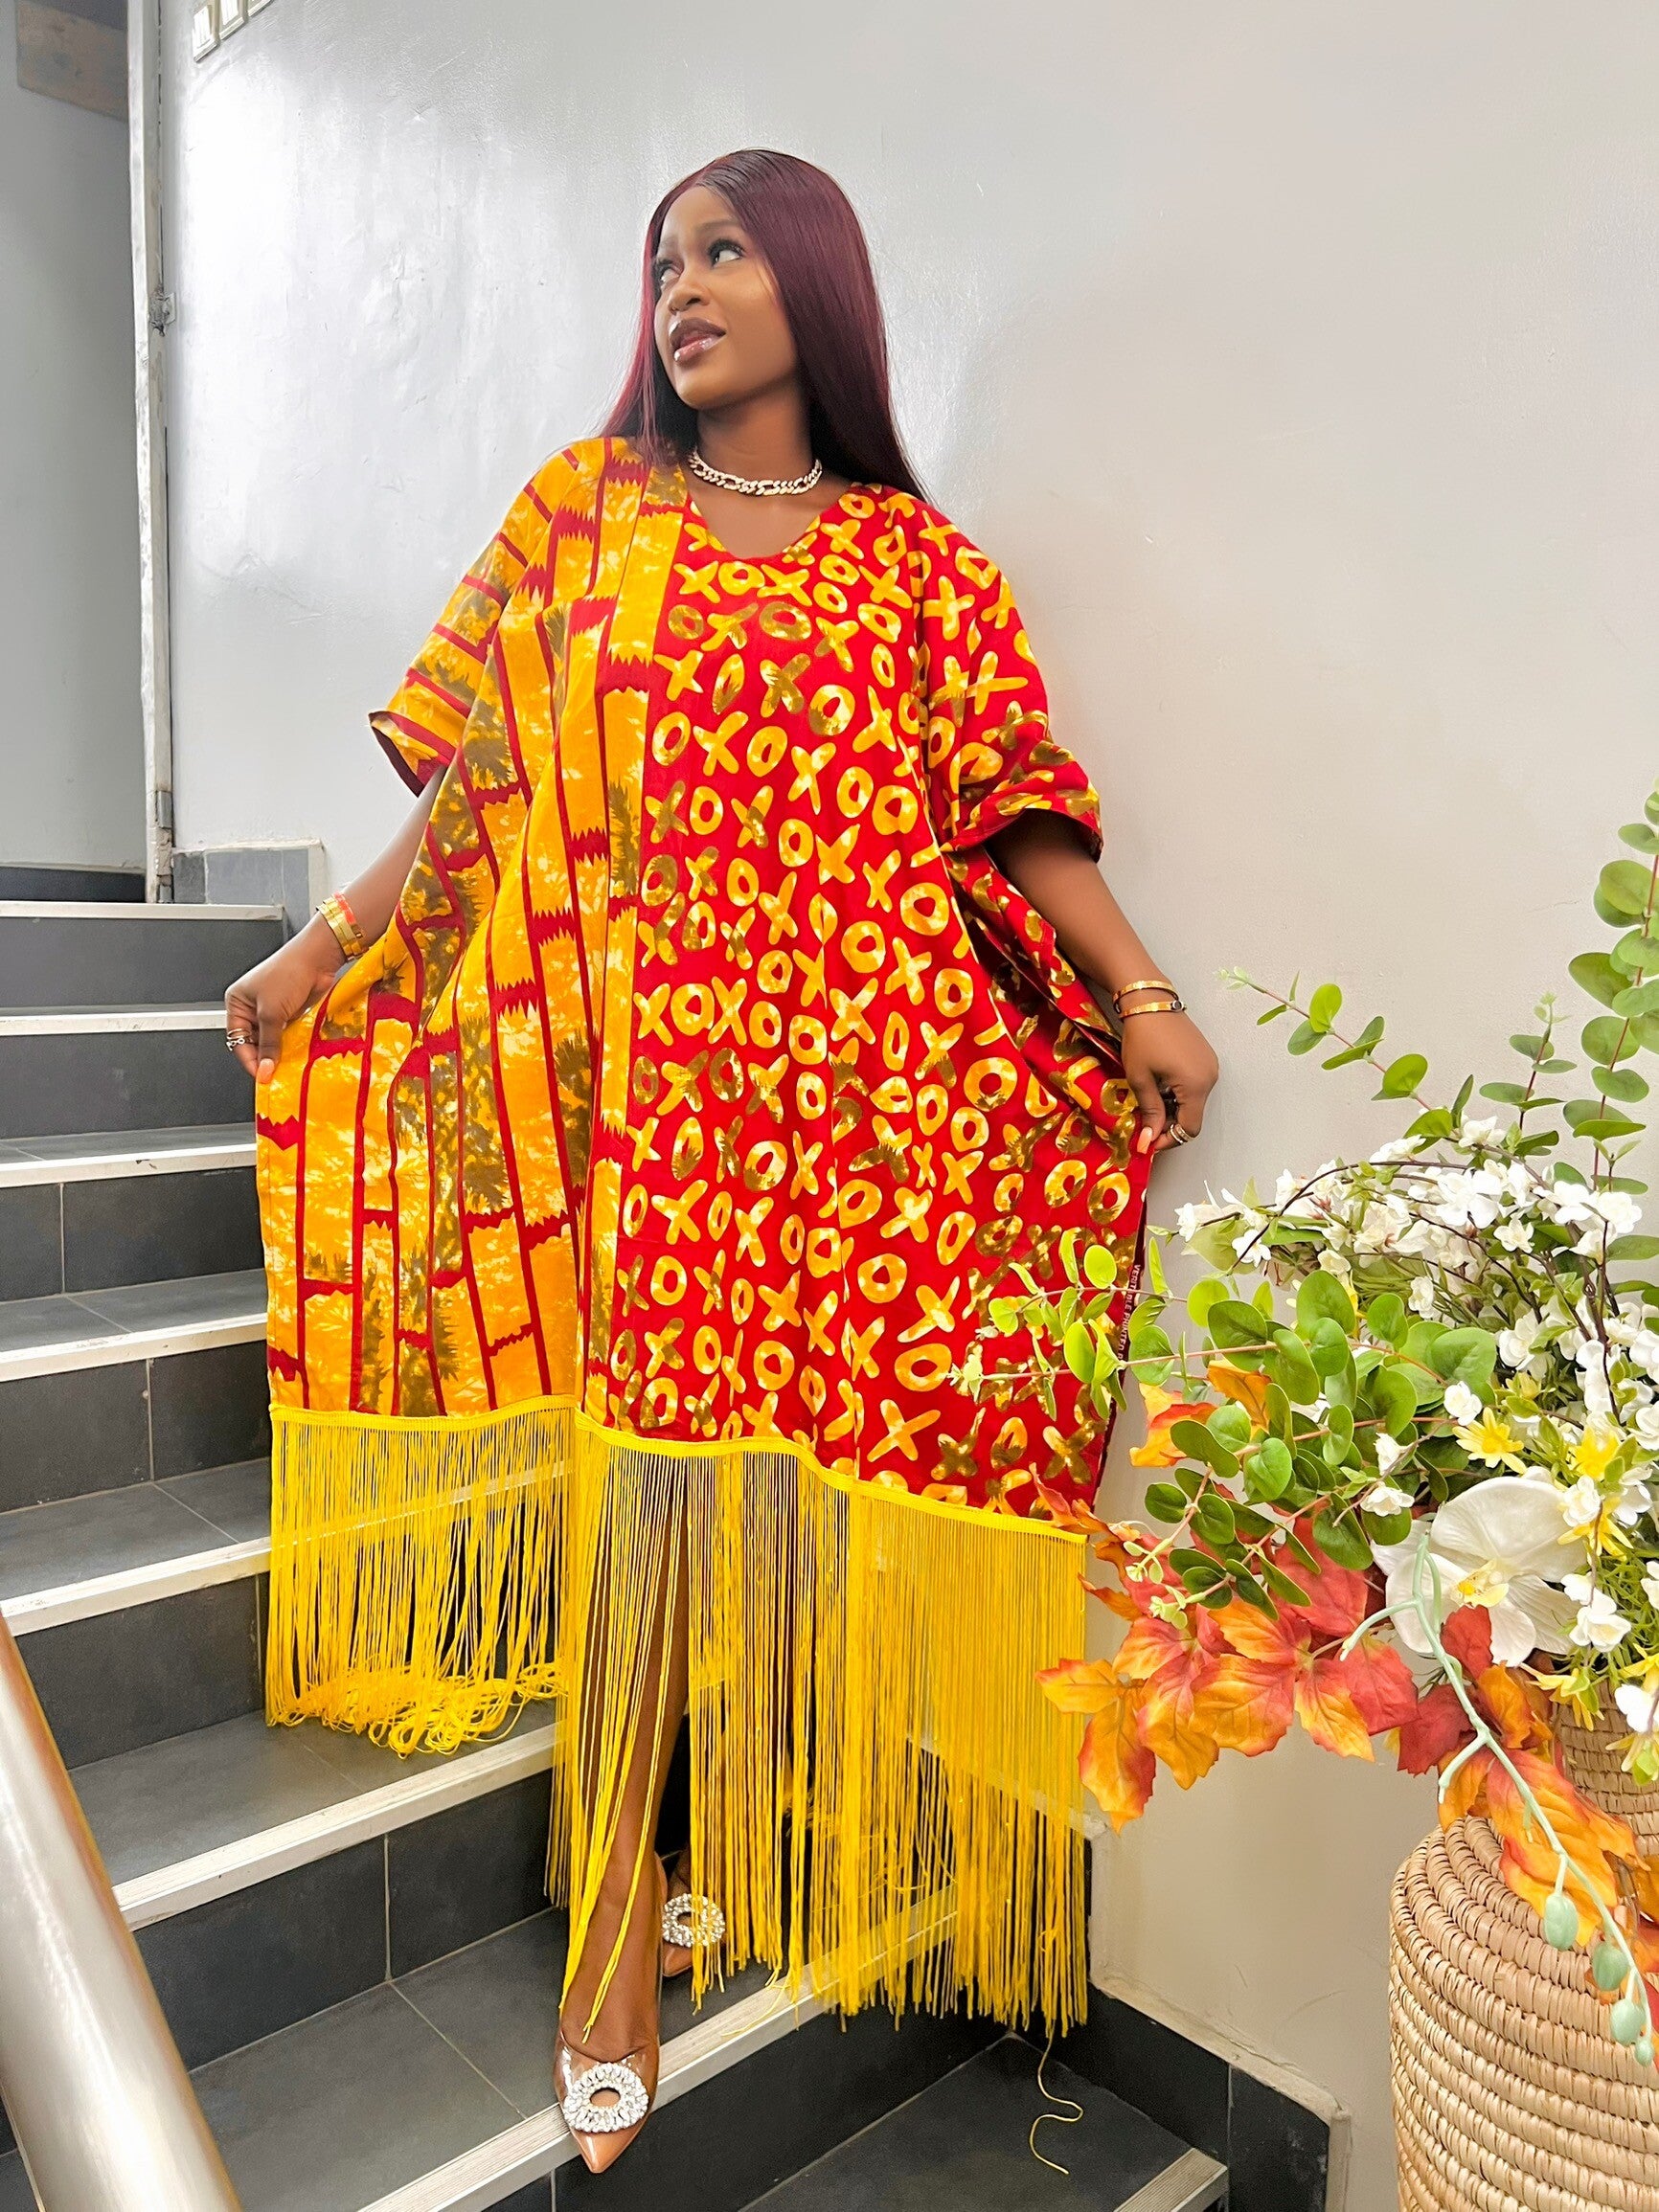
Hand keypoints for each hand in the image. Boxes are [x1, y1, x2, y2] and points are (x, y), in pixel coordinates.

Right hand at [224, 918, 344, 1082]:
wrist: (317, 959)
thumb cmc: (288, 973)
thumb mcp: (272, 1012)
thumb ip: (269, 1043)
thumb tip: (265, 1068)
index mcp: (237, 1003)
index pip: (237, 1039)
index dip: (248, 1059)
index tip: (261, 1075)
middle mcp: (252, 1007)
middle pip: (254, 1042)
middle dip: (263, 1057)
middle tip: (274, 1074)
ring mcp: (271, 1011)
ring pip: (271, 1041)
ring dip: (278, 1053)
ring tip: (285, 1066)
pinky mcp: (289, 1014)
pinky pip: (286, 1036)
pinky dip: (290, 1046)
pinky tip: (295, 1055)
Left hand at [1119, 1009, 1218, 1155]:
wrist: (1151, 1002)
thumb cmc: (1142, 1039)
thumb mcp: (1141, 1078)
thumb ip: (1150, 1112)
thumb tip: (1148, 1142)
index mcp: (1195, 1085)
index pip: (1189, 1129)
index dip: (1169, 1140)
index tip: (1149, 1142)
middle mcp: (1210, 1078)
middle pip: (1194, 1116)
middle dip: (1170, 1125)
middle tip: (1146, 1125)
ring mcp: (1211, 1066)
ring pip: (1195, 1102)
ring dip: (1174, 1109)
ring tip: (1151, 1104)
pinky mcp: (1207, 1058)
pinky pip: (1197, 1086)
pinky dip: (1180, 1094)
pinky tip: (1162, 1087)